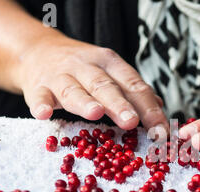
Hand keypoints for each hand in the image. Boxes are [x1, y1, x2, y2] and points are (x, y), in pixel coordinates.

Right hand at [15, 35, 166, 130]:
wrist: (38, 51)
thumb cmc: (82, 69)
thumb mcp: (110, 72)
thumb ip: (131, 90)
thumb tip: (159, 106)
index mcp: (111, 64)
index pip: (134, 86)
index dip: (149, 109)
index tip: (161, 131)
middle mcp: (87, 67)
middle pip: (106, 86)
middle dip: (120, 104)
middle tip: (132, 121)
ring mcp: (61, 76)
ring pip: (74, 89)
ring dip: (85, 102)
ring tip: (95, 113)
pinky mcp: (38, 87)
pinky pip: (40, 96)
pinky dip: (42, 105)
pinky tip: (45, 114)